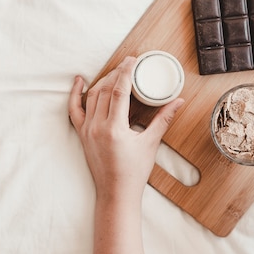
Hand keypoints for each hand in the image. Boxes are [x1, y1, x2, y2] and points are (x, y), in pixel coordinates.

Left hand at [68, 56, 184, 202]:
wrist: (115, 193)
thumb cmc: (134, 172)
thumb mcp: (151, 143)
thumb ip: (164, 119)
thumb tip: (178, 101)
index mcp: (114, 128)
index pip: (119, 91)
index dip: (126, 72)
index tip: (132, 60)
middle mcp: (97, 127)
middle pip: (105, 90)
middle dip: (116, 73)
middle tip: (128, 64)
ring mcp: (87, 130)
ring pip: (92, 96)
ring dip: (103, 81)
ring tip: (115, 72)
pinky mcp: (82, 134)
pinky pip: (75, 109)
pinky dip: (75, 94)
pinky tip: (80, 81)